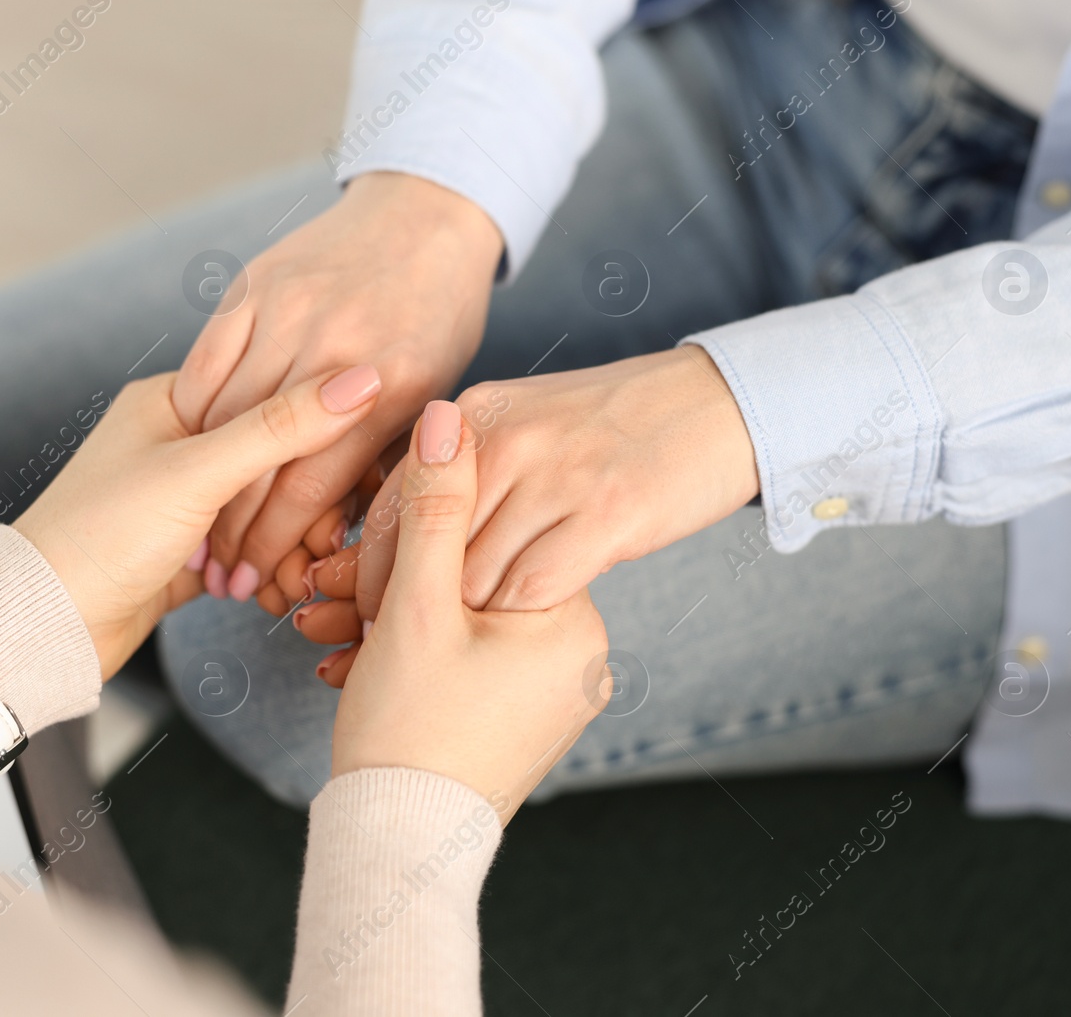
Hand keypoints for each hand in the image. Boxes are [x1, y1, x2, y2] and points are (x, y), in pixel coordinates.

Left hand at [14, 367, 380, 679]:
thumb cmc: (100, 535)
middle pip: (278, 459)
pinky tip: (271, 594)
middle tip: (324, 548)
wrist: (43, 624)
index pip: (274, 397)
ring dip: (288, 548)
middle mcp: (182, 441)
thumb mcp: (199, 473)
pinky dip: (266, 571)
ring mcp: (186, 497)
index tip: (353, 480)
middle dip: (307, 511)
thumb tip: (362, 379)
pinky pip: (250, 549)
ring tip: (292, 582)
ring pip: (269, 510)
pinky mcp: (189, 547)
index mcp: (175, 399)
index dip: (321, 440)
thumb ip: (282, 427)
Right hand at [171, 171, 501, 603]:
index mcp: (392, 385)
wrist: (425, 215)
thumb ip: (389, 457)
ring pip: (222, 417)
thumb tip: (345, 539)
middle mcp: (336, 346)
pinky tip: (187, 453)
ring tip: (195, 530)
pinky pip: (205, 362)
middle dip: (232, 531)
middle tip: (220, 575)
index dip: (274, 546)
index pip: (309, 487)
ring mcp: (289, 310)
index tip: (256, 583)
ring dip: (200, 482)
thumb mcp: (433, 393)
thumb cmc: (438, 317)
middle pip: (258, 461)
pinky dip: (191, 415)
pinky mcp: (253, 284)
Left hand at [294, 345, 757, 647]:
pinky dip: (512, 626)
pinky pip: (530, 590)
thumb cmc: (616, 427)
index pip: (392, 506)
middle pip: (419, 548)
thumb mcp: (524, 422)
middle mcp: (504, 439)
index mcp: (474, 413)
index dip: (367, 572)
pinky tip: (510, 645)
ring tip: (438, 666)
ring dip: (452, 630)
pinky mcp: (606, 514)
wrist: (716, 404)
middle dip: (390, 611)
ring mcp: (555, 475)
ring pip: (469, 577)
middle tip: (375, 655)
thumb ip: (463, 467)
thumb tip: (403, 528)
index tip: (355, 617)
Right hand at [329, 401, 609, 822]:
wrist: (397, 850)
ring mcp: (548, 689)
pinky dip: (408, 657)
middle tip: (321, 589)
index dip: (410, 533)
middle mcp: (576, 653)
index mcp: (571, 618)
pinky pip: (460, 661)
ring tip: (321, 627)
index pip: (492, 529)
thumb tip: (449, 414)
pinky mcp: (517, 716)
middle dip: (386, 582)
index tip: (352, 552)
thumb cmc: (407, 733)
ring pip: (456, 621)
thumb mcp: (414, 607)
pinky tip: (350, 659)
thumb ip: (432, 506)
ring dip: (384, 621)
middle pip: (469, 578)